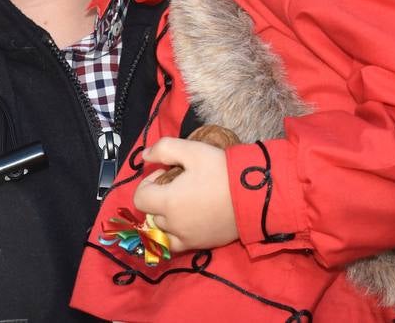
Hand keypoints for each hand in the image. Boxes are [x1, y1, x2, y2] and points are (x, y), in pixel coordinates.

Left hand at [133, 137, 237, 252]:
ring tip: (183, 204)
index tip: (166, 174)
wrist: (255, 195)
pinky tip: (192, 219)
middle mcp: (174, 225)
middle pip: (151, 215)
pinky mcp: (202, 245)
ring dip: (166, 219)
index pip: (140, 199)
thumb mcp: (193, 151)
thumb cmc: (222, 171)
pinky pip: (179, 244)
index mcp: (168, 202)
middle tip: (178, 185)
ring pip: (163, 233)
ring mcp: (188, 238)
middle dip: (159, 199)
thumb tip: (145, 156)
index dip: (148, 183)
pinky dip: (178, 234)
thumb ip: (164, 149)